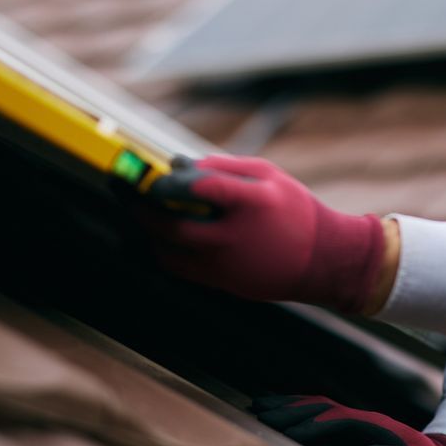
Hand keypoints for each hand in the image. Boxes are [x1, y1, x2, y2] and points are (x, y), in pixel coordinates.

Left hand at [142, 155, 388, 313]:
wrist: (324, 261)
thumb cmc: (296, 212)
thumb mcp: (270, 176)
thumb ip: (224, 167)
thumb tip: (179, 164)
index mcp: (252, 203)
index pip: (200, 189)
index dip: (169, 182)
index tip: (154, 176)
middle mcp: (235, 236)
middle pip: (171, 225)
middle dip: (138, 206)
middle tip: (121, 188)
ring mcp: (226, 264)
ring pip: (167, 250)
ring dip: (145, 228)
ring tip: (136, 208)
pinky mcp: (222, 282)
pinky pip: (177, 266)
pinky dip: (161, 247)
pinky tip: (158, 231)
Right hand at [252, 394, 445, 445]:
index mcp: (376, 427)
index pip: (336, 421)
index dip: (311, 426)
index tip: (286, 434)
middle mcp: (363, 418)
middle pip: (320, 407)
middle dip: (289, 411)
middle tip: (258, 415)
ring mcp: (357, 420)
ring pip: (317, 405)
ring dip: (288, 405)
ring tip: (258, 404)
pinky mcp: (353, 426)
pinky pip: (320, 411)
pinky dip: (298, 407)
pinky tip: (280, 409)